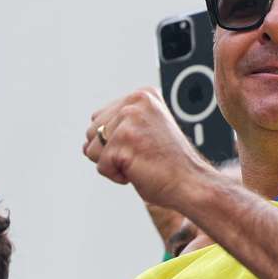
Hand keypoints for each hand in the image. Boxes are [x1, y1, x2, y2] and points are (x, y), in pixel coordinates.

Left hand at [83, 88, 214, 210]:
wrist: (191, 183)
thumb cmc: (170, 164)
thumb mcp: (145, 132)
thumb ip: (117, 127)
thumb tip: (85, 144)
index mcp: (142, 95)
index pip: (100, 118)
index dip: (116, 140)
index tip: (144, 144)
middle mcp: (135, 101)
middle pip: (92, 132)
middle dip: (111, 151)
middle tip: (142, 155)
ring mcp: (129, 119)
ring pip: (92, 149)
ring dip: (113, 163)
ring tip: (141, 161)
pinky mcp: (123, 141)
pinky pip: (101, 166)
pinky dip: (117, 176)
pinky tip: (140, 171)